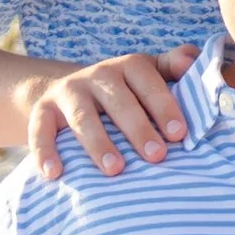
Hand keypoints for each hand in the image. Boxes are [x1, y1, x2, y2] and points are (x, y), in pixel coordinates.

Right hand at [27, 47, 199, 179]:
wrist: (70, 91)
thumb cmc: (125, 89)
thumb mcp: (149, 73)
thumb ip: (173, 66)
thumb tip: (194, 60)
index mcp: (128, 66)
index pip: (148, 81)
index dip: (164, 106)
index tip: (179, 134)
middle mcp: (96, 75)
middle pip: (118, 101)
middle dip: (138, 129)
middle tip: (157, 157)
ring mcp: (68, 92)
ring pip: (82, 118)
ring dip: (99, 144)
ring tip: (115, 170)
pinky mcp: (42, 111)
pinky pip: (40, 131)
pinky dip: (45, 152)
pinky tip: (55, 174)